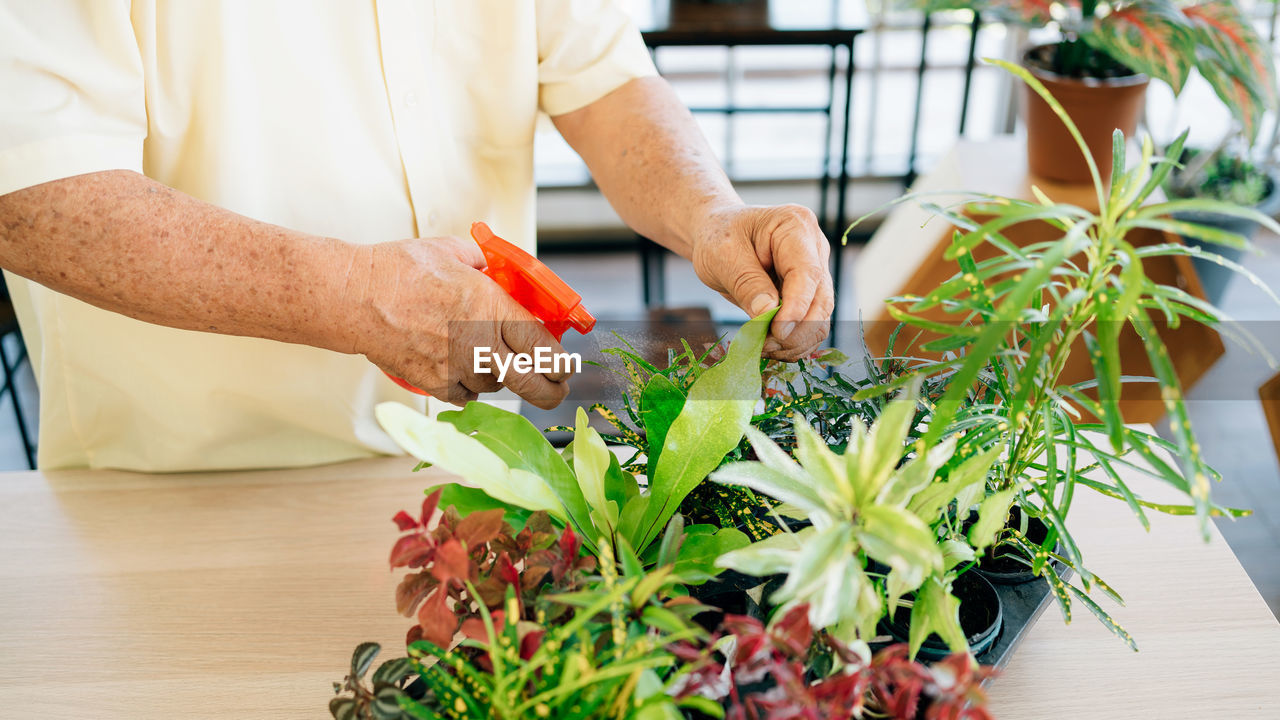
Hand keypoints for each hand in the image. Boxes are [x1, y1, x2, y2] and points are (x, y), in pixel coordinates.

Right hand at [346, 237, 571, 408]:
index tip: (567, 365)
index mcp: (490, 306)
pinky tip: (460, 367)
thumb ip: (488, 270)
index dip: (562, 361)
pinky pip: (465, 395)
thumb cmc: (400, 270)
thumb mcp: (455, 254)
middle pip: (530, 381)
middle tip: (555, 387)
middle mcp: (478, 341)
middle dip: (551, 390)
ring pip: (495, 385)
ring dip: (498, 376)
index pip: (543, 345)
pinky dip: (468, 386)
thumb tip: (507, 279)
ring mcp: (455, 366)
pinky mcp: (432, 383)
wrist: (353, 296)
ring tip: (483, 354)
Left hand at [691, 204, 833, 359]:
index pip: (807, 273)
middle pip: (821, 298)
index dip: (797, 306)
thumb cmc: (719, 237)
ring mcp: (814, 271)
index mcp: (796, 226)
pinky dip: (793, 342)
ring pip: (820, 317)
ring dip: (795, 340)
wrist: (717, 235)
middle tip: (765, 345)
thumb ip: (747, 284)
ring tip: (763, 346)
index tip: (778, 331)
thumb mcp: (724, 256)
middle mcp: (814, 248)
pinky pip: (810, 324)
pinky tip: (770, 346)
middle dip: (796, 329)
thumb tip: (767, 314)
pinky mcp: (808, 293)